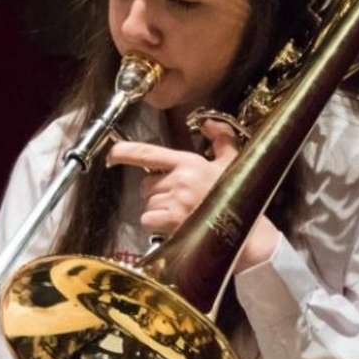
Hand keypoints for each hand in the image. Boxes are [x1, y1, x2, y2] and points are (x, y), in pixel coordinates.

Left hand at [105, 120, 280, 271]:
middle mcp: (180, 179)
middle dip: (156, 193)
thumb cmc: (239, 196)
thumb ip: (221, 140)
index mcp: (188, 162)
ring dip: (158, 210)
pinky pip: (148, 220)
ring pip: (147, 204)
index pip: (148, 153)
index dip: (124, 152)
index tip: (110, 154)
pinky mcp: (173, 220)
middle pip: (146, 185)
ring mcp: (176, 200)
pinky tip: (175, 225)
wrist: (248, 234)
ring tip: (182, 214)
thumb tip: (209, 123)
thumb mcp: (231, 163)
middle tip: (178, 200)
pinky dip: (156, 225)